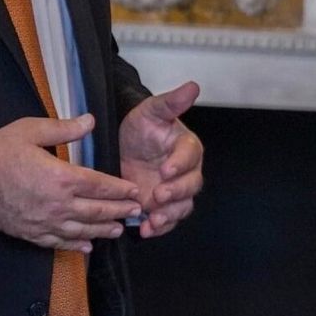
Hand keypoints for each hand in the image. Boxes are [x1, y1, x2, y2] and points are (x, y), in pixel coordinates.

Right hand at [0, 114, 141, 251]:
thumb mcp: (31, 130)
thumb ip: (64, 128)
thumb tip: (90, 121)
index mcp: (62, 177)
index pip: (100, 185)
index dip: (120, 189)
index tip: (134, 190)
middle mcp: (59, 204)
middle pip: (97, 211)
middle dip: (119, 211)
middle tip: (137, 211)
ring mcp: (46, 222)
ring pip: (82, 230)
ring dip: (103, 230)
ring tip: (119, 230)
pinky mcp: (32, 234)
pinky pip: (59, 243)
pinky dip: (76, 245)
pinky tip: (87, 246)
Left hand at [119, 82, 202, 238]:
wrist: (123, 145)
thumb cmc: (140, 126)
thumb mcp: (151, 111)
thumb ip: (171, 102)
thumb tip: (193, 86)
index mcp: (187, 147)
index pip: (190, 156)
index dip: (180, 164)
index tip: (166, 170)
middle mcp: (185, 171)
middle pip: (191, 185)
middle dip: (176, 193)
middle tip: (157, 194)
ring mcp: (174, 191)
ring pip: (182, 206)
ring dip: (169, 215)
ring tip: (153, 219)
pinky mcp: (162, 206)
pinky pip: (167, 220)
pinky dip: (158, 228)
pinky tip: (146, 230)